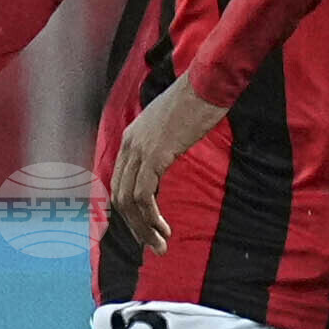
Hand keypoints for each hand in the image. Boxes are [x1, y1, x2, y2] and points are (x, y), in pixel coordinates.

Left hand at [109, 76, 226, 250]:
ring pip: (129, 200)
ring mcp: (139, 150)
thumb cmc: (199, 101)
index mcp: (131, 137)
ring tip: (160, 244)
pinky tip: (163, 228)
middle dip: (135, 226)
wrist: (208, 84)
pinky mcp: (154, 155)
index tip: (146, 229)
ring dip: (143, 227)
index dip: (131, 211)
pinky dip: (151, 217)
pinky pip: (144, 195)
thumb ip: (163, 144)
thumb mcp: (172, 126)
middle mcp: (129, 144)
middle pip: (120, 196)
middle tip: (154, 244)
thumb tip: (167, 161)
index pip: (121, 182)